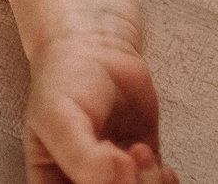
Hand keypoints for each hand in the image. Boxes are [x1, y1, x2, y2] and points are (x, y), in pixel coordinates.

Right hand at [23, 27, 174, 183]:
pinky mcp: (143, 171)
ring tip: (139, 155)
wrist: (97, 47)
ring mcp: (115, 180)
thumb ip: (83, 158)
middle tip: (126, 163)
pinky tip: (158, 165)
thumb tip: (120, 178)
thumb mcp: (59, 117)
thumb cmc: (65, 79)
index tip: (105, 177)